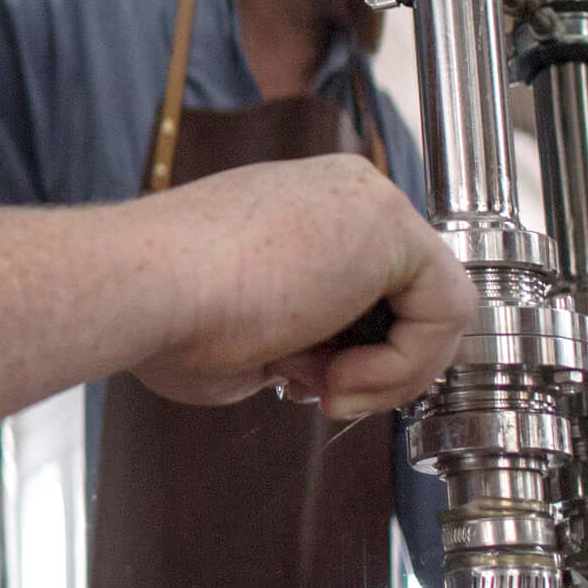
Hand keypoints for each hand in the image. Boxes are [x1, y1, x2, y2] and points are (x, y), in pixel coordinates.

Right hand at [124, 154, 471, 418]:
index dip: (354, 352)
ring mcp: (366, 201)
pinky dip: (403, 364)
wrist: (142, 289)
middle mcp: (339, 194)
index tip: (304, 384)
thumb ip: (303, 340)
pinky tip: (340, 376)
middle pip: (411, 294)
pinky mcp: (388, 224)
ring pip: (435, 306)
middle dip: (381, 362)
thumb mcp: (251, 335)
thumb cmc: (167, 314)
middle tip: (323, 393)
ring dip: (392, 372)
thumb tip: (325, 367)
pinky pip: (445, 309)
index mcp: (301, 211)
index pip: (375, 287)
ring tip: (327, 389)